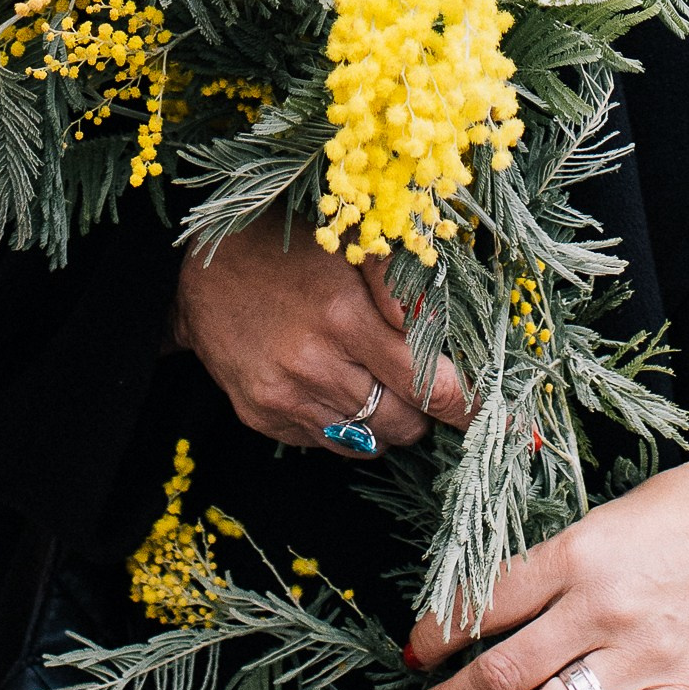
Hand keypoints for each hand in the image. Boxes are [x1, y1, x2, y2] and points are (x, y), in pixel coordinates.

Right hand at [171, 208, 471, 453]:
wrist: (197, 267)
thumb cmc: (284, 246)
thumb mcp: (346, 245)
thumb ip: (397, 281)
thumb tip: (437, 320)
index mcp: (342, 315)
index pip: (424, 381)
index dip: (464, 403)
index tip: (491, 410)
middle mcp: (313, 365)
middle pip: (402, 422)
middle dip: (424, 410)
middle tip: (421, 382)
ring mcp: (284, 397)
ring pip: (367, 442)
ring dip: (386, 420)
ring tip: (377, 383)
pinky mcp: (261, 416)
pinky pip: (326, 444)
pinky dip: (345, 427)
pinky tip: (335, 387)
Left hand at [405, 454, 688, 689]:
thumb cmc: (686, 503)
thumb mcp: (607, 514)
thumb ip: (560, 562)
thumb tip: (506, 602)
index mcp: (577, 554)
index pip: (488, 602)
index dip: (442, 630)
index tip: (417, 648)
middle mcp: (600, 610)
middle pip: (506, 667)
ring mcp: (641, 657)